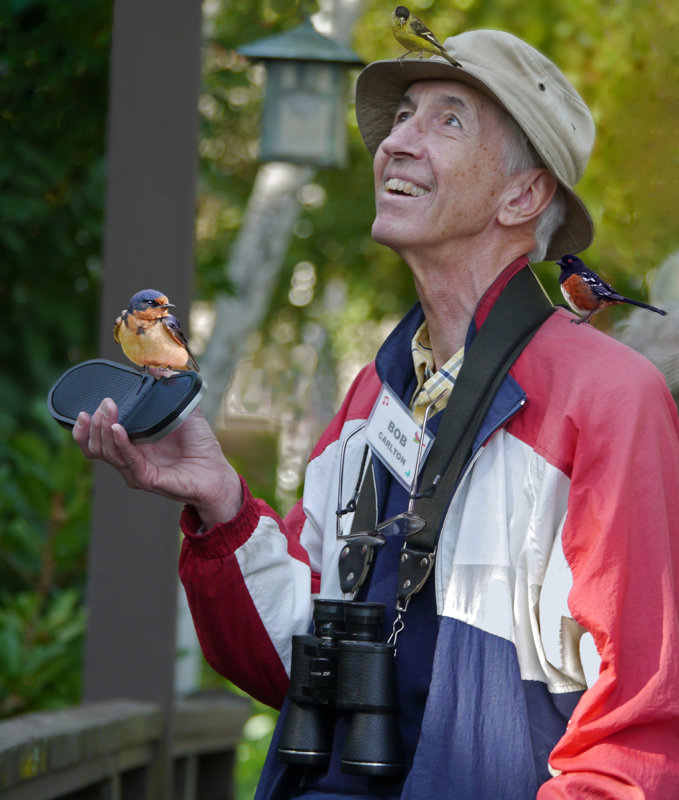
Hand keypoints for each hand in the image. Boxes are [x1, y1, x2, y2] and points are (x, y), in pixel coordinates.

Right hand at [73, 397, 242, 527]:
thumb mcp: (184, 412)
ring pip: (107, 453)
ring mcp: (136, 470)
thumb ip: (171, 390)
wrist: (217, 471)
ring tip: (108, 410)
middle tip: (104, 403)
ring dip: (104, 429)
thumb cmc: (201, 446)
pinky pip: (128, 460)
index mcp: (133, 445)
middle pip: (96, 446)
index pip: (97, 441)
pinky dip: (120, 443)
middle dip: (95, 423)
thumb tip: (158, 370)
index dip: (85, 428)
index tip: (84, 410)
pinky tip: (117, 428)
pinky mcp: (148, 478)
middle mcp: (131, 459)